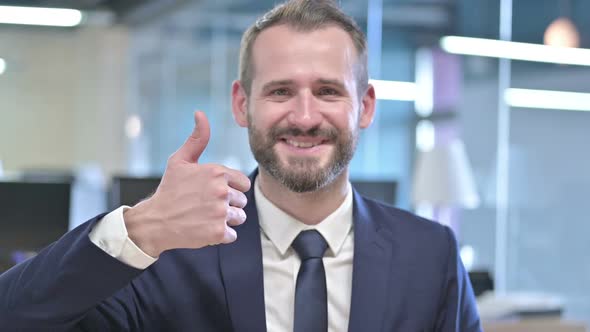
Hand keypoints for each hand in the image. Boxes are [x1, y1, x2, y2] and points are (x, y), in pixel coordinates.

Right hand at [124, 111, 250, 256]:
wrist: (154, 221)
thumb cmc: (169, 190)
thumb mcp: (180, 161)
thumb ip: (197, 139)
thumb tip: (200, 113)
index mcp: (217, 172)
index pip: (243, 183)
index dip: (230, 189)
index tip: (213, 193)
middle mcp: (221, 191)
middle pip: (242, 201)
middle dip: (228, 205)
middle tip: (205, 206)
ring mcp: (220, 212)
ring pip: (239, 217)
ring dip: (226, 220)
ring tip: (206, 217)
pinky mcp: (218, 232)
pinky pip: (232, 234)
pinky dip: (220, 235)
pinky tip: (204, 229)